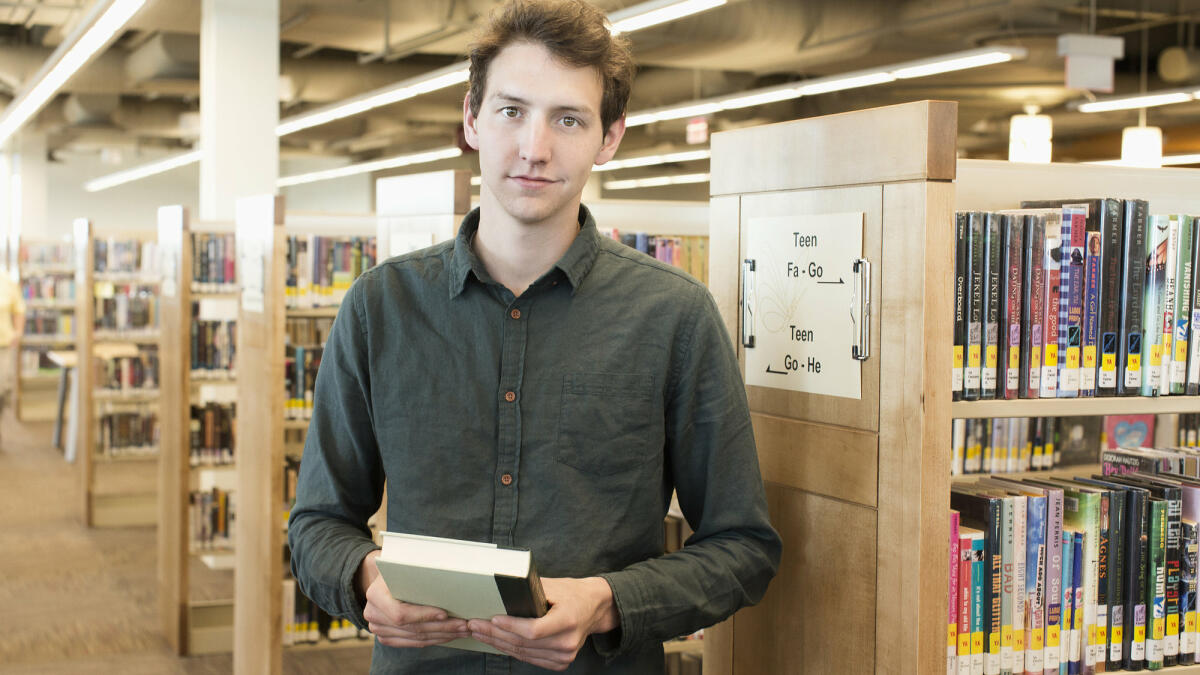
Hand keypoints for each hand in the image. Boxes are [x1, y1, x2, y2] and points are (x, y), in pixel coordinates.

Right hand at [359, 550, 470, 647]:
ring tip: (462, 630)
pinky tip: (449, 635)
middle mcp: (373, 615)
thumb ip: (419, 571)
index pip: (401, 613)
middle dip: (441, 627)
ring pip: (415, 638)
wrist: (383, 579)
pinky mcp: (386, 638)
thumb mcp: (405, 565)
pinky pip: (413, 643)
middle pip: (412, 628)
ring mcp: (379, 629)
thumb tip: (449, 573)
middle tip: (464, 624)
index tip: (445, 614)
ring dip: (442, 635)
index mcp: (375, 595)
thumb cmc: (399, 568)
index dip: (424, 615)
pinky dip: (433, 639)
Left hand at [468, 576, 618, 670]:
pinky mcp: (560, 662)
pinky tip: (496, 642)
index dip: (511, 626)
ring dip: (498, 643)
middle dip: (495, 634)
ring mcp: (565, 655)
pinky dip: (510, 650)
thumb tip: (500, 592)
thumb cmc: (572, 593)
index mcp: (569, 619)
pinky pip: (529, 658)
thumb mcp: (554, 586)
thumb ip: (530, 592)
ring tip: (479, 633)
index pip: (534, 630)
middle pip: (524, 643)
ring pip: (523, 653)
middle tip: (475, 625)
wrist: (594, 608)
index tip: (492, 618)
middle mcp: (568, 641)